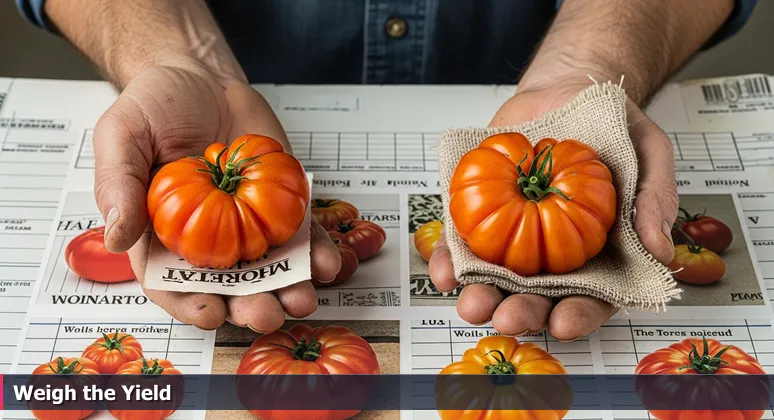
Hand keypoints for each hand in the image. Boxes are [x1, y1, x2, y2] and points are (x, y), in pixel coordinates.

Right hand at [93, 63, 340, 330]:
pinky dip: (316, 252)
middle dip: (250, 306)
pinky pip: (301, 235)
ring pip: (270, 270)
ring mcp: (247, 225)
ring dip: (290, 288)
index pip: (172, 284)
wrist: (199, 77)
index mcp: (160, 235)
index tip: (211, 312)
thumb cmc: (154, 107)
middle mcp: (206, 239)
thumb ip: (117, 187)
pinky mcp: (279, 206)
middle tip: (267, 313)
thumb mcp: (121, 137)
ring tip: (303, 298)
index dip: (190, 304)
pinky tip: (327, 262)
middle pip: (229, 286)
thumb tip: (117, 237)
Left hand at [428, 78, 678, 339]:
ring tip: (471, 304)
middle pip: (537, 295)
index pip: (591, 296)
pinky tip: (444, 271)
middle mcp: (554, 253)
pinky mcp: (482, 213)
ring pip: (496, 276)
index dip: (578, 315)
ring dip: (481, 294)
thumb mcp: (649, 153)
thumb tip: (661, 250)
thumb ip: (656, 199)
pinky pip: (463, 241)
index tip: (564, 322)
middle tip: (507, 318)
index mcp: (599, 252)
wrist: (568, 90)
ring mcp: (515, 235)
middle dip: (521, 312)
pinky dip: (451, 259)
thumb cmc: (612, 127)